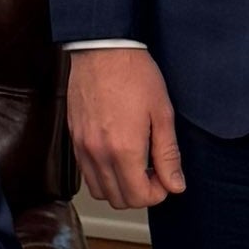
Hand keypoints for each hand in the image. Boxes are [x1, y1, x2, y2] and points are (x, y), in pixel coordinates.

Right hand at [67, 43, 186, 208]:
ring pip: (99, 190)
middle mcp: (99, 153)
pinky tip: (116, 156)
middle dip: (140, 193)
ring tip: (134, 166)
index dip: (158, 193)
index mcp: (125, 149)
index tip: (166, 178)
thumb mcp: (162, 114)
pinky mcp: (73, 138)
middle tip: (153, 173)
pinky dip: (102, 175)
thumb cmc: (134, 74)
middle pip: (118, 199)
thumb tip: (175, 184)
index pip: (139, 196)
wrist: (102, 48)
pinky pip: (85, 172)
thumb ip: (168, 154)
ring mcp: (82, 146)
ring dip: (119, 187)